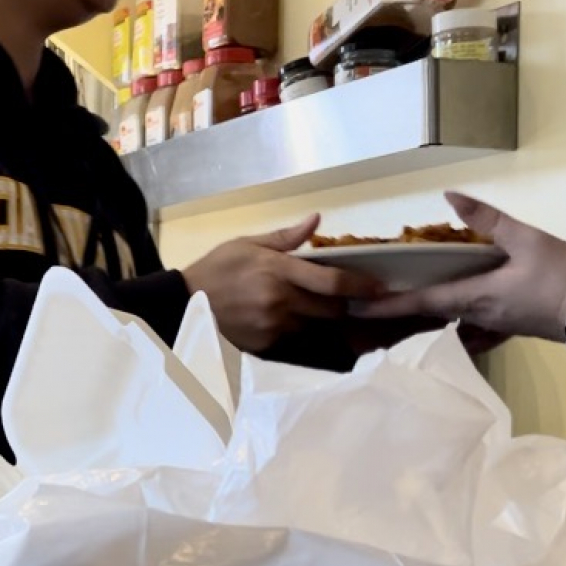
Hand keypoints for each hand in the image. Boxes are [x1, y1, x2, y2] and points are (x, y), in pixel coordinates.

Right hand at [183, 214, 385, 352]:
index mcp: (279, 271)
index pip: (333, 282)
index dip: (361, 286)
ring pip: (314, 325)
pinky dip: (295, 328)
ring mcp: (274, 326)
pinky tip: (281, 318)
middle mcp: (281, 301)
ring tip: (306, 305)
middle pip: (332, 309)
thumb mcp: (247, 243)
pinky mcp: (266, 345)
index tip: (380, 287)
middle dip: (342, 304)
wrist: (185, 303)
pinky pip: (294, 338)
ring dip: (317, 317)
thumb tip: (316, 220)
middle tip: (342, 296)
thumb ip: (286, 237)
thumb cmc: (217, 267)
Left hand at [356, 192, 565, 340]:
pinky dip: (454, 322)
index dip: (384, 305)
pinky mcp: (511, 326)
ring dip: (423, 316)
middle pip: (428, 314)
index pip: (419, 302)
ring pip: (449, 321)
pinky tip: (449, 318)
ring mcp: (495, 325)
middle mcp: (478, 316)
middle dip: (397, 312)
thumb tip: (450, 196)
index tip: (352, 307)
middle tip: (364, 307)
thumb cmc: (564, 275)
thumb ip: (487, 219)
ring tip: (397, 308)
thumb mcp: (526, 239)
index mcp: (475, 297)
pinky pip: (473, 328)